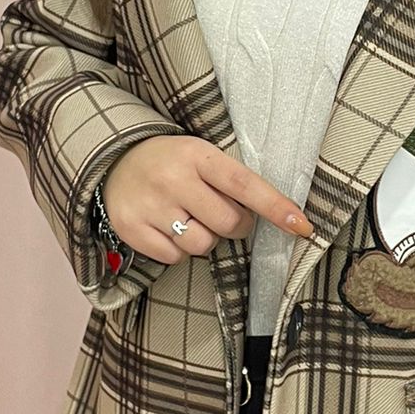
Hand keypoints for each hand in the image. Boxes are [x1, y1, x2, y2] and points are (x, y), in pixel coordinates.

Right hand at [101, 134, 313, 264]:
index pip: (244, 184)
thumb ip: (231, 180)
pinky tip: (168, 228)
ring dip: (205, 239)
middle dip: (236, 226)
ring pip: (202, 245)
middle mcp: (172, 179)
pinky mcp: (131, 229)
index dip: (275, 207)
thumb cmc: (170, 161)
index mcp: (196, 155)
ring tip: (189, 219)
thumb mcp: (200, 155)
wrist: (112, 159)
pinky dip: (178, 250)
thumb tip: (279, 215)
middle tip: (224, 216)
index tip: (302, 226)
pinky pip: (174, 258)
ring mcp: (150, 205)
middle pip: (228, 223)